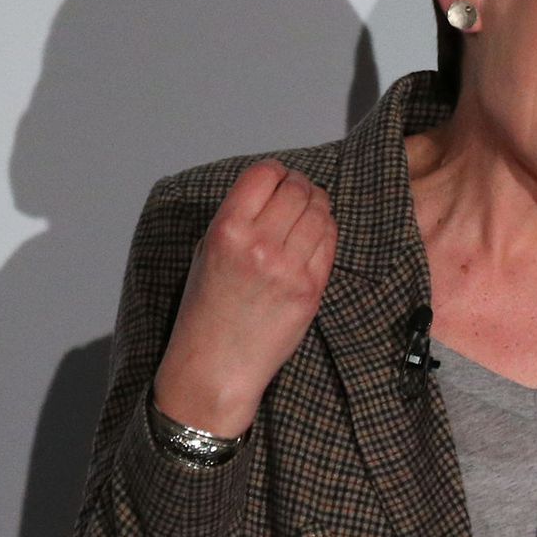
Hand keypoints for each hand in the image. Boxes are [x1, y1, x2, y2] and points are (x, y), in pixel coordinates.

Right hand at [153, 160, 336, 436]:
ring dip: (318, 205)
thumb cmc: (207, 309)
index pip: (264, 175)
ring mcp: (290, 267)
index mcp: (227, 230)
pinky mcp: (312, 288)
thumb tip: (273, 190)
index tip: (279, 178)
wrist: (216, 364)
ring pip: (321, 213)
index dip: (276, 172)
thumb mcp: (206, 252)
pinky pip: (331, 242)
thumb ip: (238, 218)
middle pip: (298, 189)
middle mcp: (259, 244)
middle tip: (299, 192)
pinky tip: (316, 234)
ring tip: (309, 211)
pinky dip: (327, 231)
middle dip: (301, 186)